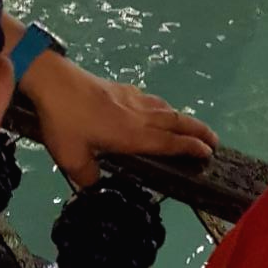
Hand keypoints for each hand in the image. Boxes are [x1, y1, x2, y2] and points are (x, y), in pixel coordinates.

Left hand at [23, 50, 218, 189]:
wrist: (53, 81)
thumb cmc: (64, 121)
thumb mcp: (71, 158)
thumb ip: (87, 177)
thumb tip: (94, 186)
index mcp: (131, 134)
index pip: (168, 143)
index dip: (190, 148)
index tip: (208, 153)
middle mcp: (137, 115)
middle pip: (175, 121)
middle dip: (197, 130)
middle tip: (214, 140)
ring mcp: (129, 98)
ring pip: (164, 108)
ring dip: (182, 118)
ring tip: (190, 126)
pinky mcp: (119, 88)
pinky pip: (150, 100)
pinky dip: (161, 107)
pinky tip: (155, 108)